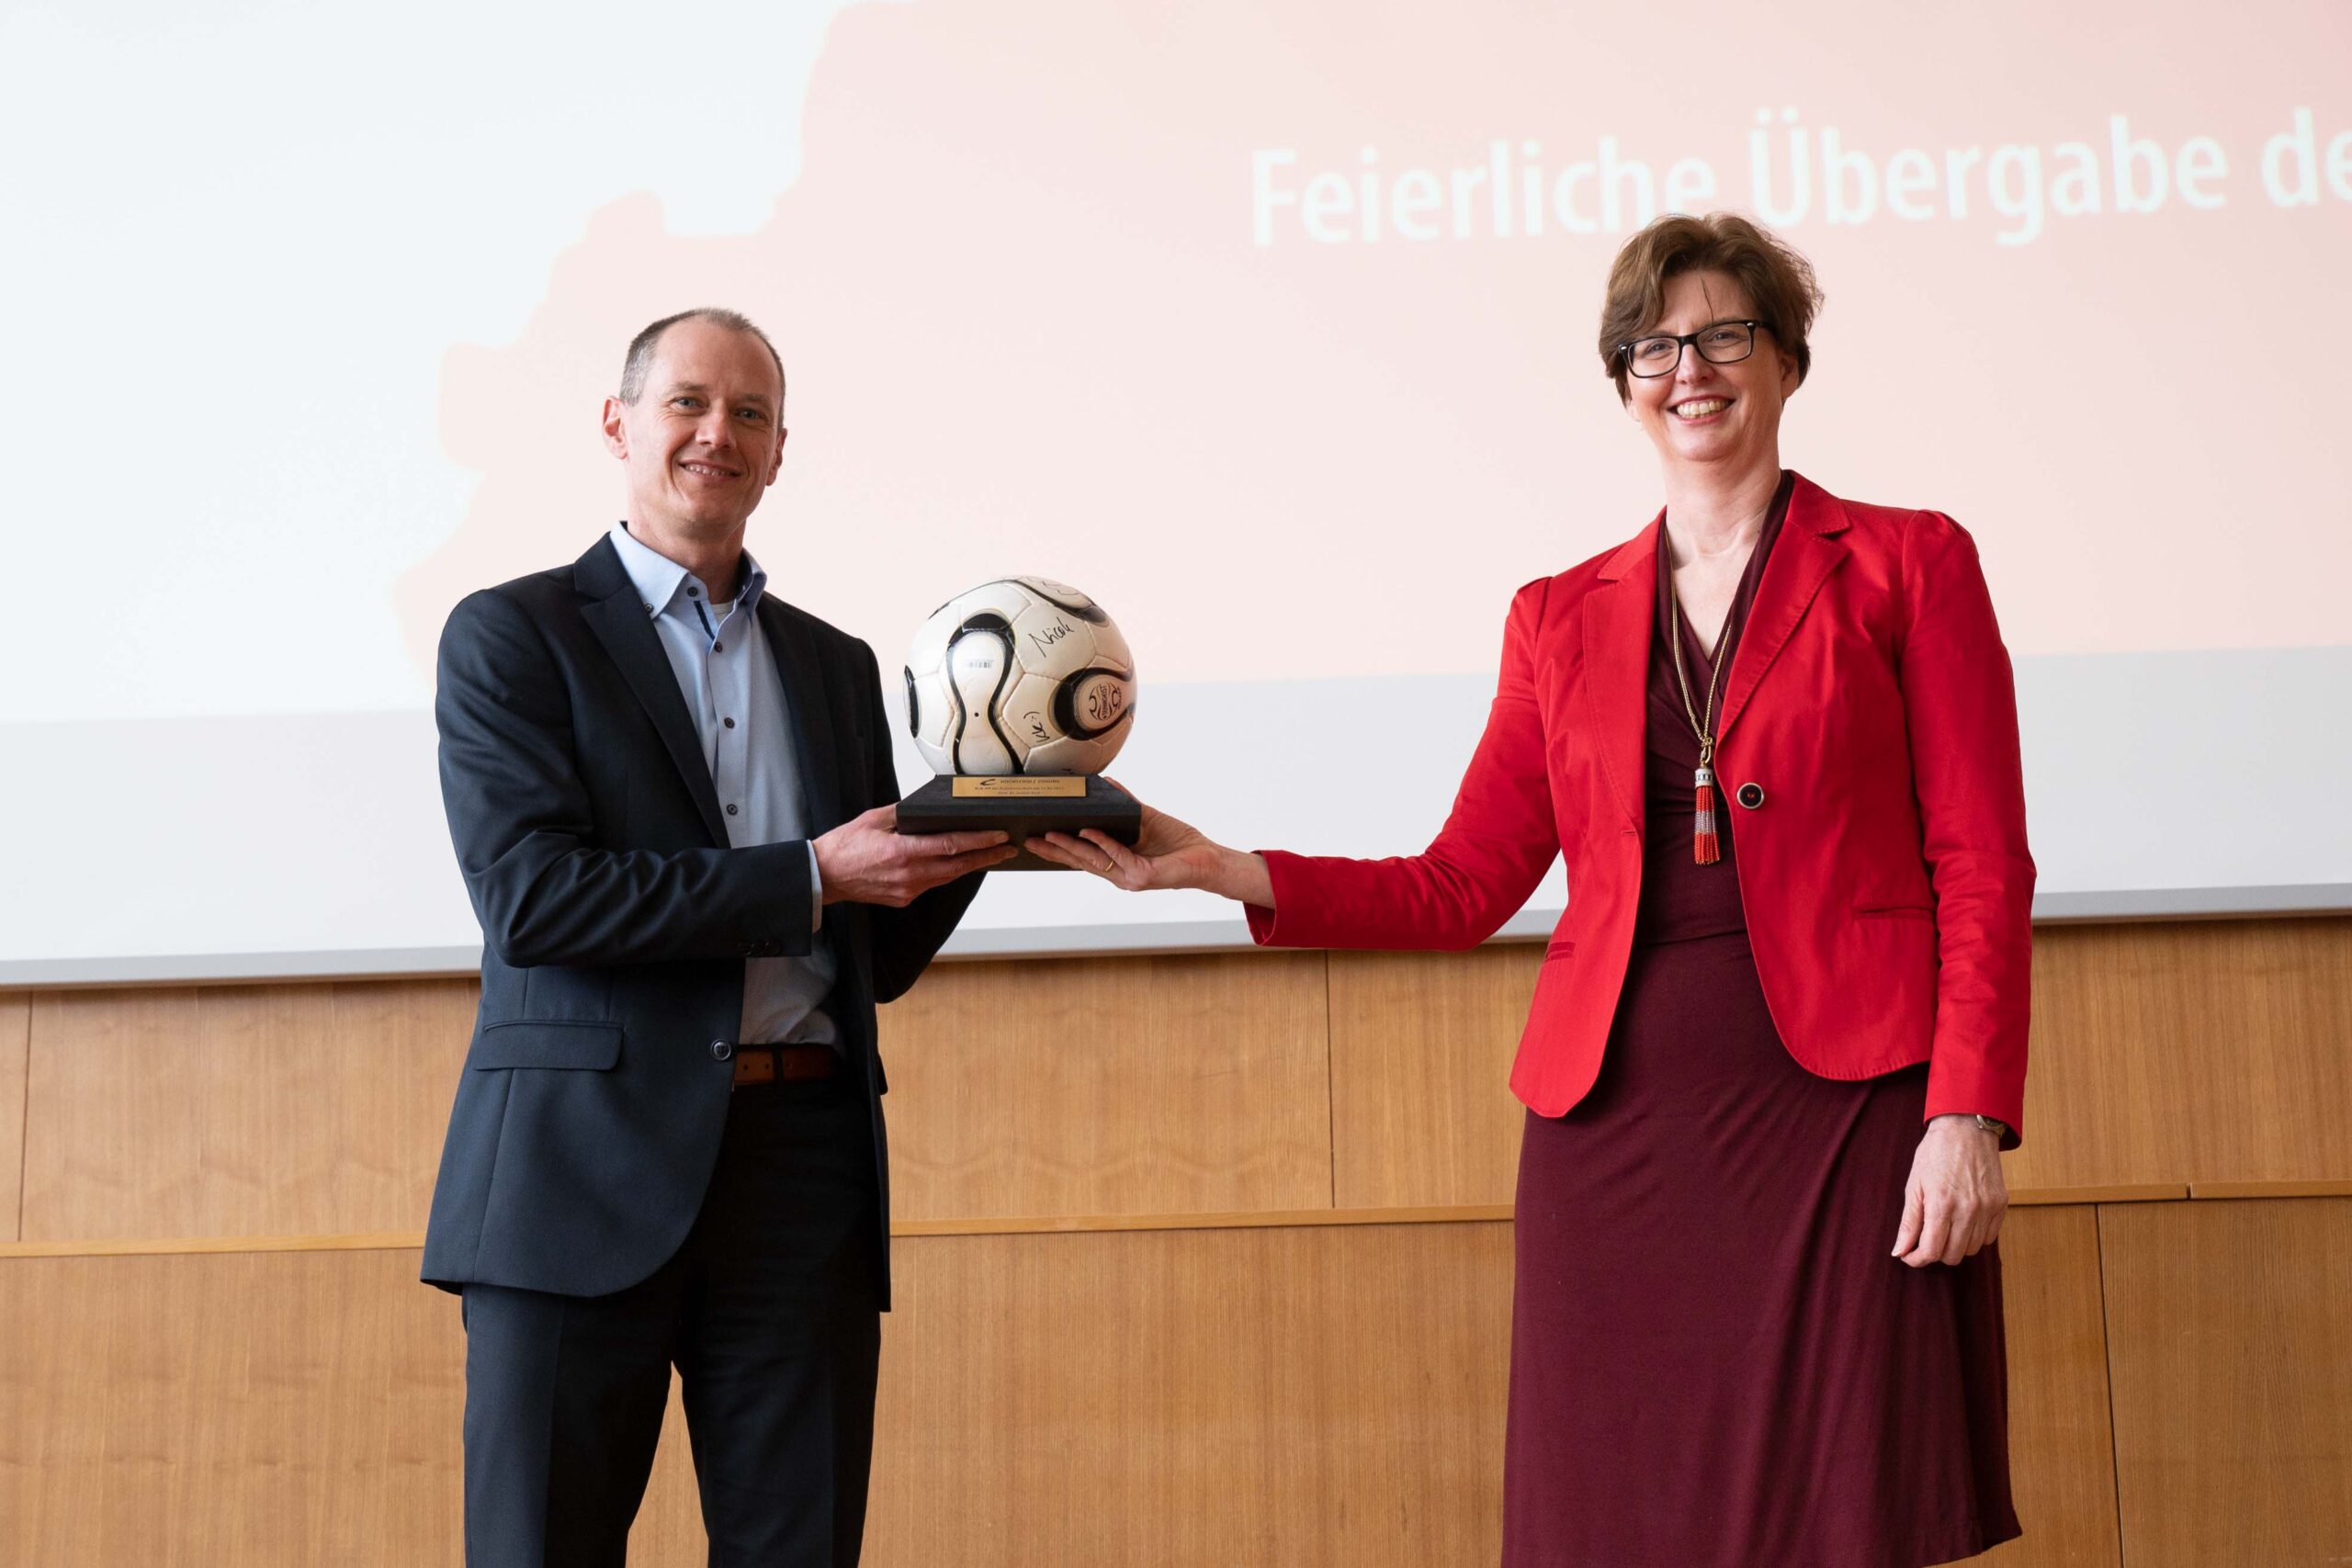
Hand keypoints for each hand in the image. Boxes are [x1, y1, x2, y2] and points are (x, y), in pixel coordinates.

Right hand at [814, 805, 1016, 906]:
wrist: (823, 877)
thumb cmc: (844, 846)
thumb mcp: (874, 819)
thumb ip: (902, 813)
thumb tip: (924, 807)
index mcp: (903, 852)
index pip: (951, 846)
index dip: (979, 842)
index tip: (999, 836)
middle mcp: (910, 875)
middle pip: (958, 866)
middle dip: (986, 856)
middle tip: (1008, 848)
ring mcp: (907, 889)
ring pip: (947, 877)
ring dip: (969, 866)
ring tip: (990, 855)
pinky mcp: (903, 898)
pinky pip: (932, 884)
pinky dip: (946, 873)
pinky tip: (955, 864)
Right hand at [1025, 787, 1267, 901]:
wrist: (1207, 858)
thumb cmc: (1179, 843)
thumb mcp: (1146, 818)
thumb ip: (1125, 803)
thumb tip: (1106, 783)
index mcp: (1116, 862)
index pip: (1082, 855)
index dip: (1058, 848)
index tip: (1034, 838)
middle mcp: (1119, 873)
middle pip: (1080, 860)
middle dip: (1053, 850)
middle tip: (1028, 840)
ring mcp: (1129, 877)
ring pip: (1094, 860)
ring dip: (1070, 847)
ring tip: (1048, 836)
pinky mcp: (1143, 875)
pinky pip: (1118, 856)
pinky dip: (1103, 842)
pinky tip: (1089, 831)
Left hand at [1892, 1115, 2008, 1266]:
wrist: (1966, 1129)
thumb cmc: (1934, 1154)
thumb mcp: (1914, 1185)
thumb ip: (1908, 1222)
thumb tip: (1899, 1251)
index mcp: (1941, 1204)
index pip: (1931, 1251)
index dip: (1917, 1259)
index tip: (1909, 1255)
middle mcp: (1968, 1209)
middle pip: (1953, 1256)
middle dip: (1935, 1253)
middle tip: (1926, 1239)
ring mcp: (1987, 1208)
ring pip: (1971, 1250)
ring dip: (1955, 1246)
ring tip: (1944, 1227)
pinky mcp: (2001, 1205)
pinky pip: (1989, 1238)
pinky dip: (1974, 1237)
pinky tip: (1963, 1222)